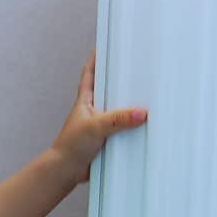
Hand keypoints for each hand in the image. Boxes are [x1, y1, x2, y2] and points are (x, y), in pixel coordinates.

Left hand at [54, 52, 146, 183]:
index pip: (90, 73)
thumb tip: (142, 112)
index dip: (97, 58)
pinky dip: (134, 127)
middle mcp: (94, 110)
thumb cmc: (71, 146)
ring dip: (131, 105)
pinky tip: (148, 125)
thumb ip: (118, 119)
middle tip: (139, 68)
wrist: (66, 172)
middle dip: (122, 80)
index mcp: (86, 100)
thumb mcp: (95, 128)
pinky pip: (124, 129)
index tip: (107, 45)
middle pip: (110, 89)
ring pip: (119, 110)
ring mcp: (102, 124)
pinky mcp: (108, 139)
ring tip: (150, 94)